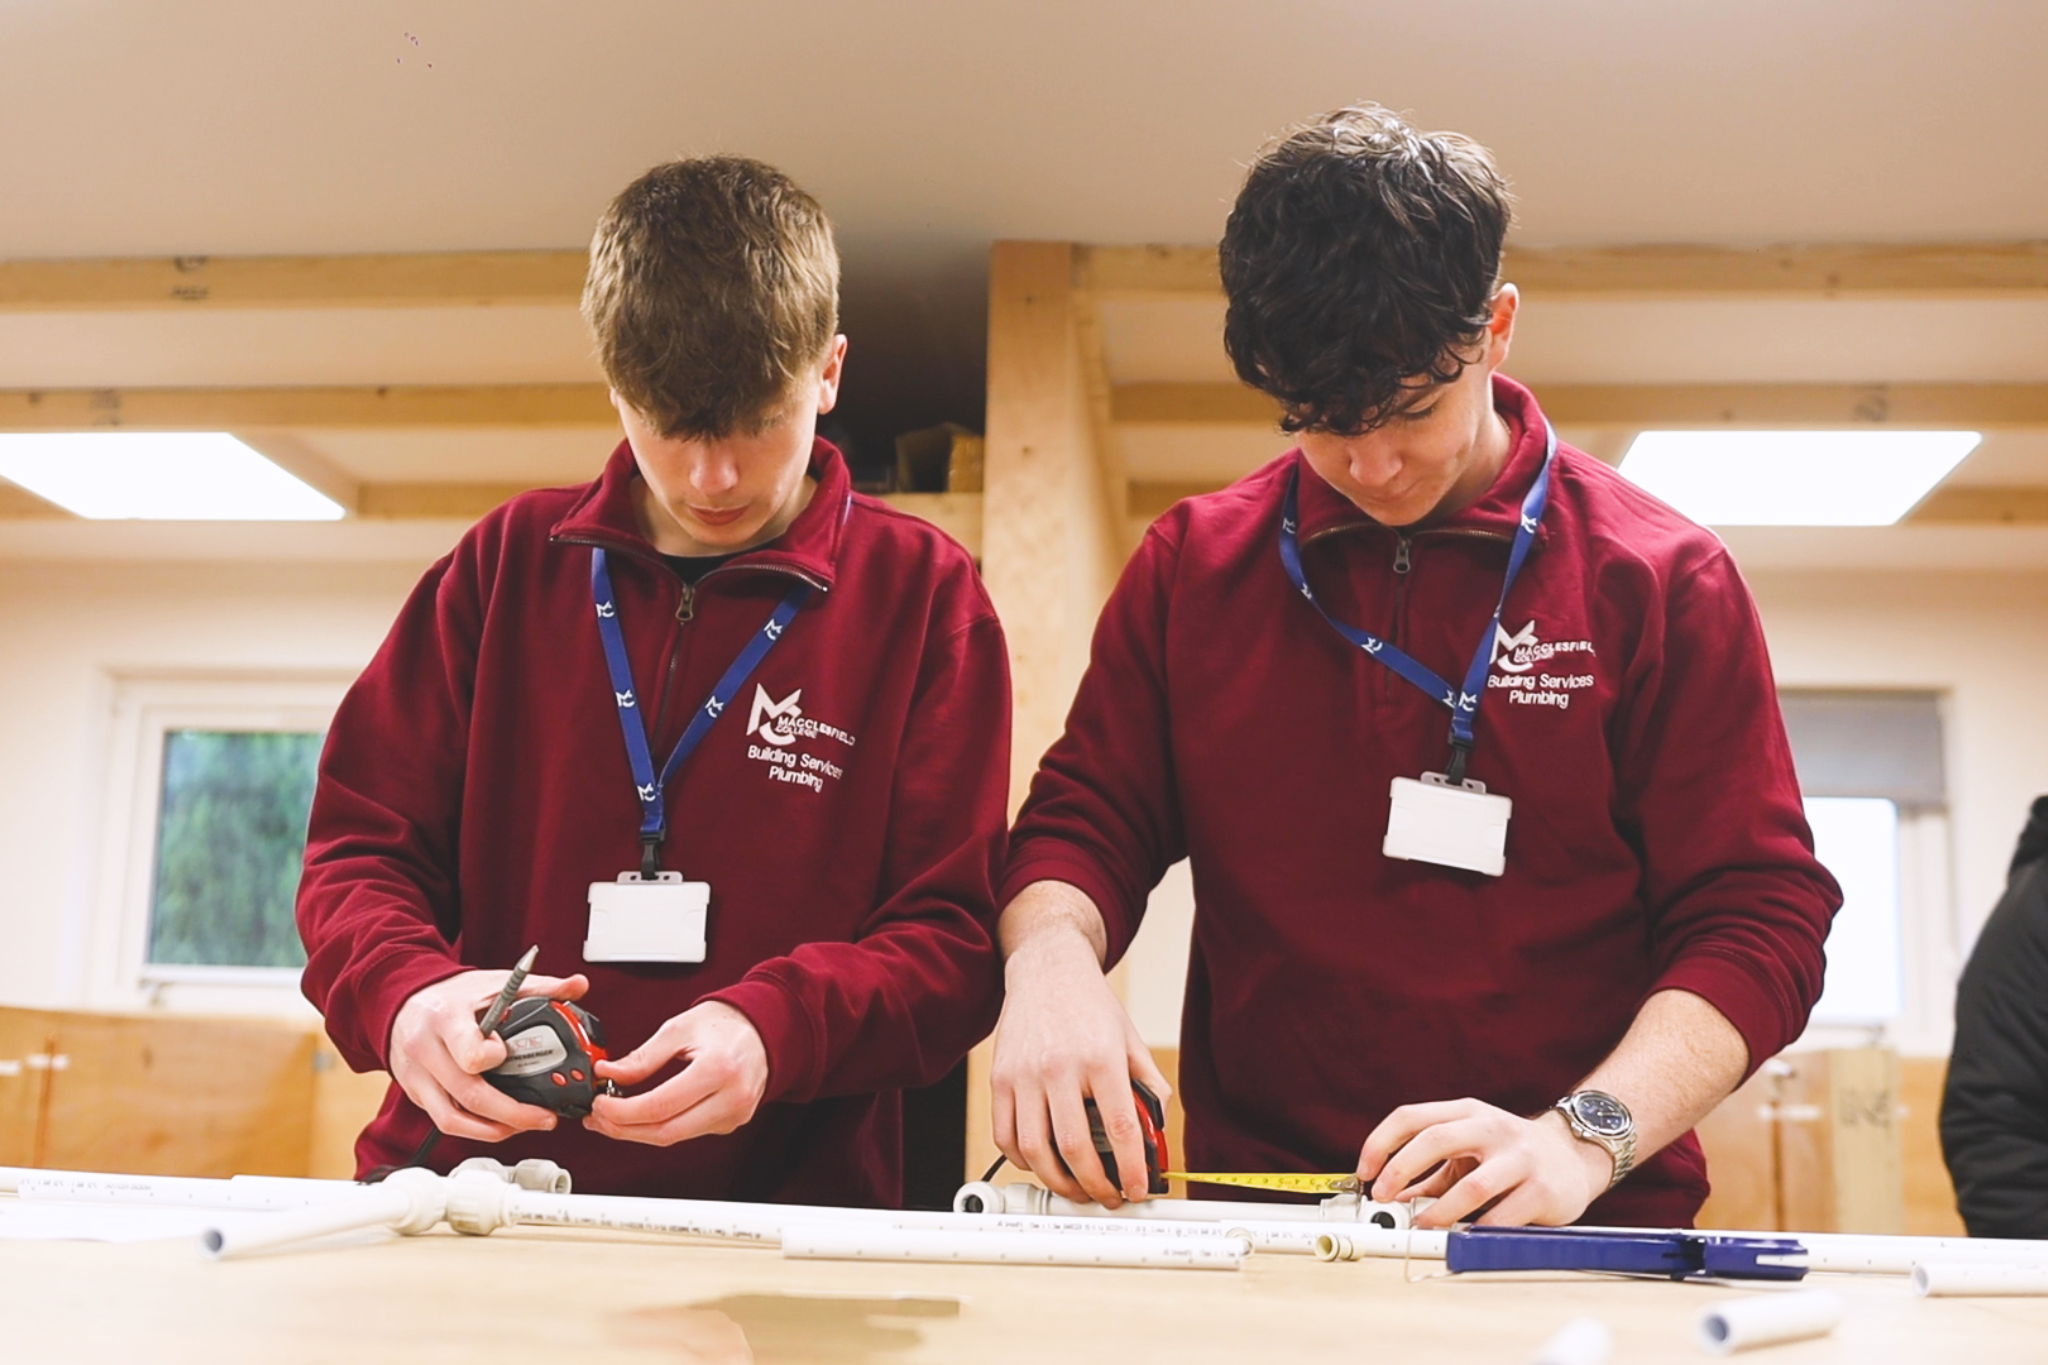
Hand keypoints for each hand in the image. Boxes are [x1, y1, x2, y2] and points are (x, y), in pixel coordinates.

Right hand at [388, 967, 589, 1142]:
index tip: (508, 1053)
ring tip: (524, 1126)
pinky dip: (474, 1129)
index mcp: (446, 1018)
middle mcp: (426, 1050)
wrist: (405, 1002)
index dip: (494, 1059)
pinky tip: (498, 1125)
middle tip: (543, 1117)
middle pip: (467, 1094)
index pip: (469, 1052)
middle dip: (511, 1113)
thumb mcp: (494, 983)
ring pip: (452, 1119)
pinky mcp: (416, 1093)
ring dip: (493, 1130)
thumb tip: (578, 985)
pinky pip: (444, 1121)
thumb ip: (539, 987)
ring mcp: (417, 1076)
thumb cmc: (451, 995)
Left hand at [585, 1001, 768, 1145]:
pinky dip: (660, 1127)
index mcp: (719, 1068)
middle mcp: (732, 1097)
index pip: (660, 1106)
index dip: (621, 1111)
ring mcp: (734, 1114)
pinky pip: (687, 1133)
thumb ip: (642, 1057)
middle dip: (623, 1128)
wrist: (764, 1029)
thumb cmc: (727, 1024)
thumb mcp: (679, 1028)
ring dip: (638, 1131)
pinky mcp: (731, 1123)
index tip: (599, 1103)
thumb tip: (609, 1074)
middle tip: (598, 1117)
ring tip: (612, 1117)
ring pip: (674, 1137)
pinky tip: (641, 1116)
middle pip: (665, 1131)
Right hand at [988, 927, 1171, 1207]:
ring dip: (1057, 1182)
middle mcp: (1059, 1067)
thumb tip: (1156, 1133)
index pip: (1119, 1126)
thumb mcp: (1131, 1040)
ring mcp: (1024, 1074)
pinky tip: (1043, 1163)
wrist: (1046, 969)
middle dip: (1094, 1185)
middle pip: (1073, 1147)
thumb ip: (1149, 1087)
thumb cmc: (1090, 1006)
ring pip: (1034, 1149)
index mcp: (1100, 1057)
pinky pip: (1005, 1136)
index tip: (1138, 1189)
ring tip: (1077, 1189)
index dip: (1132, 1168)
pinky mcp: (1000, 1079)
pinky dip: (1024, 1161)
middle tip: (1108, 1197)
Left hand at [1357, 1099, 1609, 1228]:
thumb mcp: (1467, 1150)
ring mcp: (1520, 1157)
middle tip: (1382, 1197)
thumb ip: (1429, 1172)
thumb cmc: (1510, 1153)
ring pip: (1472, 1185)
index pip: (1411, 1116)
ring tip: (1422, 1225)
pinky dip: (1477, 1231)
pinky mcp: (1542, 1189)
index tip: (1365, 1173)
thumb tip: (1389, 1196)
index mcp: (1467, 1112)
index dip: (1381, 1143)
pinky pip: (1503, 1217)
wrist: (1574, 1156)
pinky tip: (1463, 1236)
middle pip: (1435, 1138)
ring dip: (1439, 1211)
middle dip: (1400, 1170)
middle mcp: (1492, 1127)